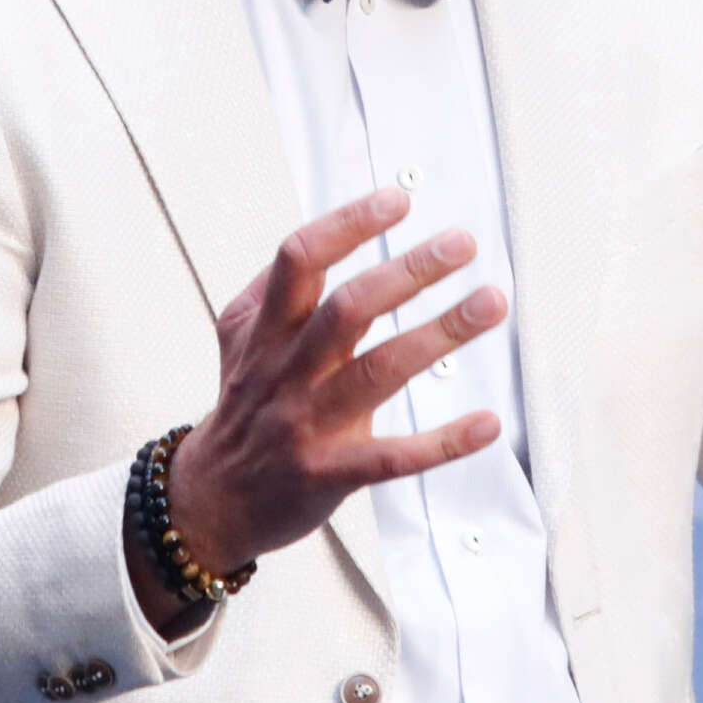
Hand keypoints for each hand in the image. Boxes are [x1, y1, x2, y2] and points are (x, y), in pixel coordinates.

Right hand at [154, 191, 504, 597]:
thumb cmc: (243, 412)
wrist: (212, 501)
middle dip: (409, 271)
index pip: (300, 260)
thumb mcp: (239, 340)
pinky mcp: (331, 473)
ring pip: (379, 371)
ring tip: (490, 303)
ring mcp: (308, 424)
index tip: (397, 200)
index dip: (348, 225)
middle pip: (348, 309)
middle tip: (461, 244)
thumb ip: (276, 289)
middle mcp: (285, 371)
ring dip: (441, 333)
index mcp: (264, 332)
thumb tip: (328, 232)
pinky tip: (486, 423)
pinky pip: (394, 457)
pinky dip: (443, 442)